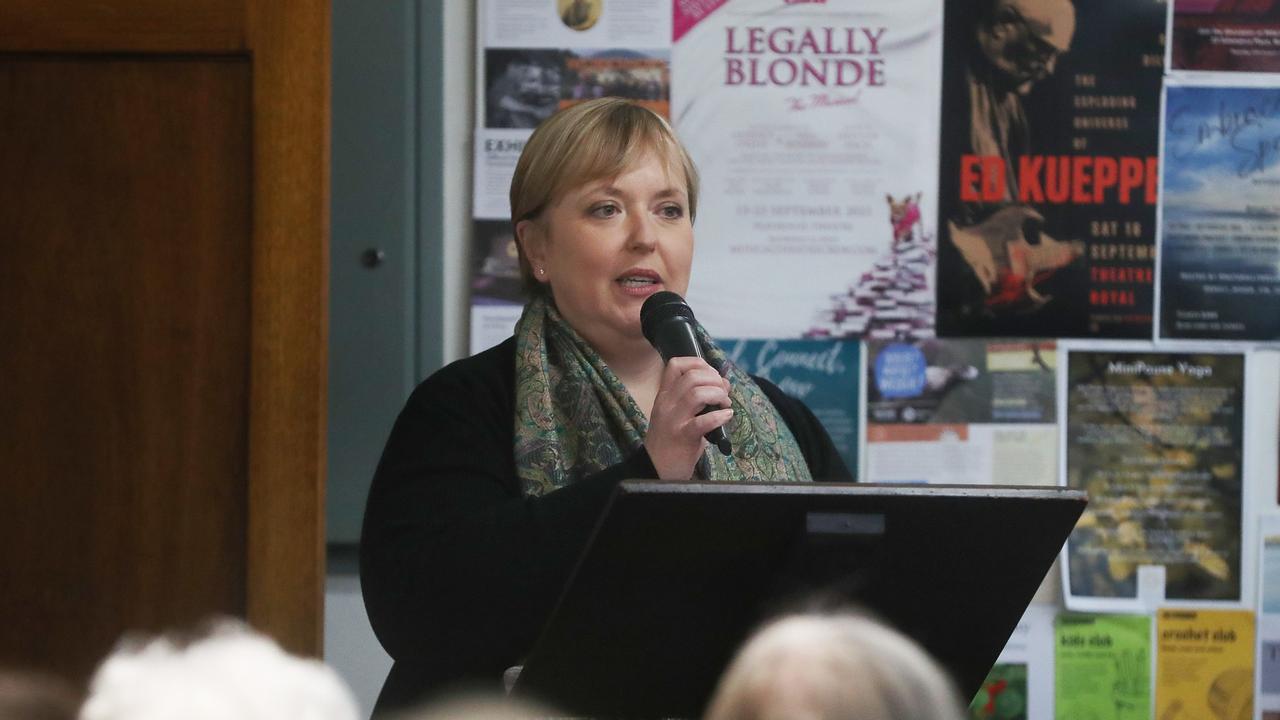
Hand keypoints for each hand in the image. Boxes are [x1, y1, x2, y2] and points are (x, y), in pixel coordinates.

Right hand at [644, 356, 732, 480]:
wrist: (655, 470)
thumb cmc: (672, 443)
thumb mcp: (681, 416)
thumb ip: (700, 400)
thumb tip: (724, 383)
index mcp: (664, 396)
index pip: (676, 364)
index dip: (699, 363)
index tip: (712, 376)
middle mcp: (666, 404)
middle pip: (692, 376)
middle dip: (714, 380)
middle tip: (723, 394)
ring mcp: (673, 420)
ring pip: (697, 393)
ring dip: (718, 395)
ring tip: (725, 405)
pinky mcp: (682, 436)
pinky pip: (703, 421)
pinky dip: (719, 416)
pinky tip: (726, 416)